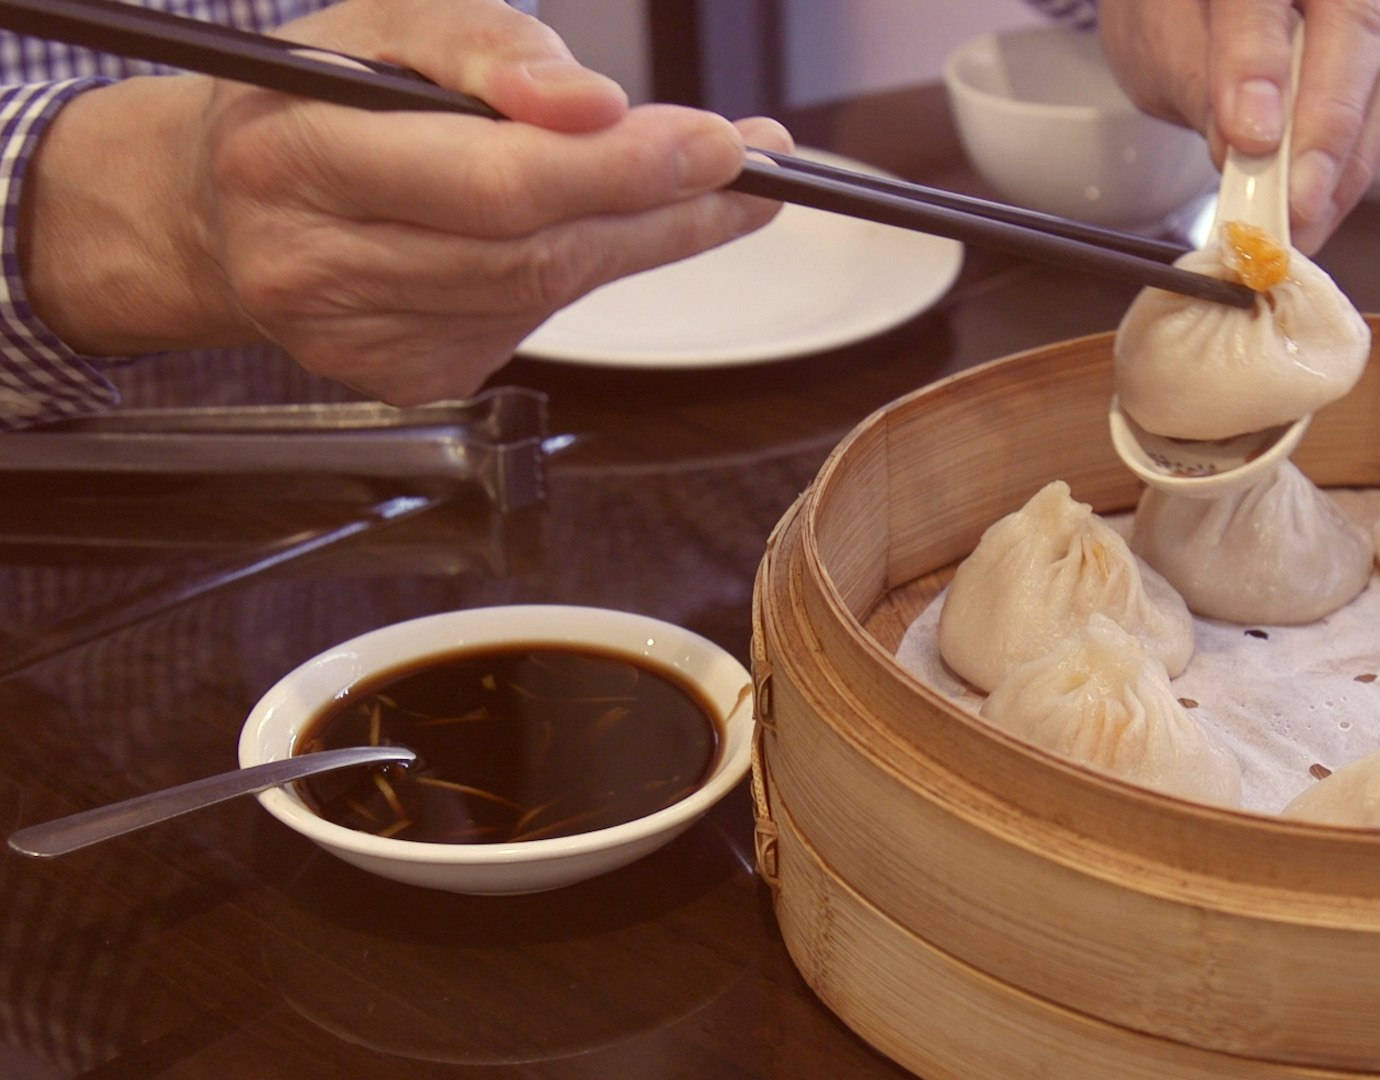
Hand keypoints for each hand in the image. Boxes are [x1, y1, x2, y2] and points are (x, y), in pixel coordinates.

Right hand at [23, 0, 791, 404]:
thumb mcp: (386, 25)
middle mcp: (317, 265)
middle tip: (750, 166)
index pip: (495, 178)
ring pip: (542, 293)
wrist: (218, 209)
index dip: (621, 166)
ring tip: (711, 188)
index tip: (724, 141)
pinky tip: (599, 229)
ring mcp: (359, 341)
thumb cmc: (319, 98)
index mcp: (295, 156)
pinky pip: (525, 325)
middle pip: (532, 249)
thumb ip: (491, 45)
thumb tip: (594, 102)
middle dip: (660, 205)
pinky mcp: (401, 379)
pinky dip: (579, 271)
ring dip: (643, 239)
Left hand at [1098, 0, 1379, 252]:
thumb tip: (1247, 143)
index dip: (1257, 65)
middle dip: (1329, 128)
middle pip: (1357, 24)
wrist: (1205, 3)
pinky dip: (1362, 156)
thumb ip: (1198, 80)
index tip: (1251, 138)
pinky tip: (1326, 203)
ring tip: (1308, 223)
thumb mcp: (1157, 36)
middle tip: (1297, 206)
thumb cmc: (1179, 8)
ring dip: (1355, 158)